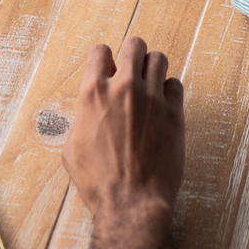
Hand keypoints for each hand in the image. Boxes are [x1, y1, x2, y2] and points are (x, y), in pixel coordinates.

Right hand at [62, 37, 185, 223]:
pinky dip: (169, 90)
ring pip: (159, 58)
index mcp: (93, 94)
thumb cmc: (98, 182)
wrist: (132, 203)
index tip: (107, 69)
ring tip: (150, 84)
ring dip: (152, 68)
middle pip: (134, 45)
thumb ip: (80, 120)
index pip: (100, 51)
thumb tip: (87, 111)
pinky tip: (163, 104)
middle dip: (132, 54)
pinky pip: (176, 84)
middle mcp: (124, 88)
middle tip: (132, 69)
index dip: (103, 58)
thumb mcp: (72, 149)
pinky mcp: (174, 112)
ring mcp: (152, 98)